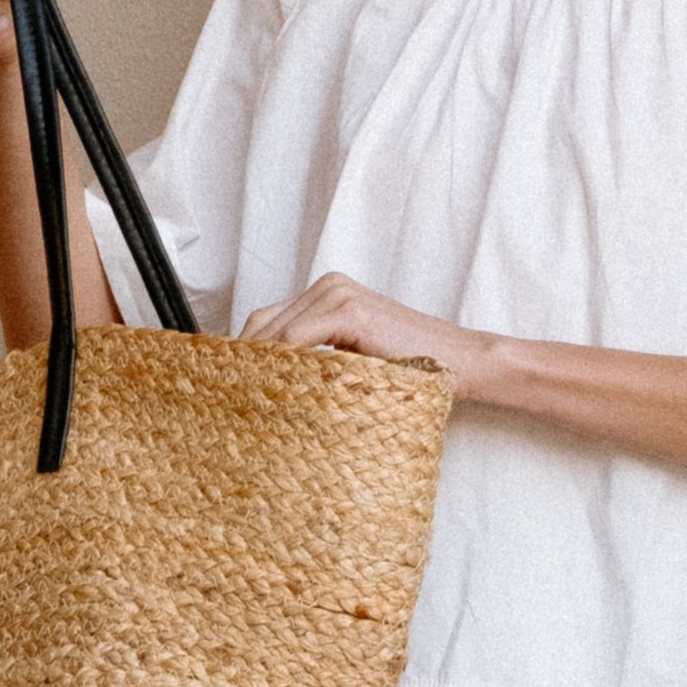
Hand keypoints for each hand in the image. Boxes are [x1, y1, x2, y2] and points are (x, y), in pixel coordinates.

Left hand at [239, 269, 492, 399]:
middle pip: (263, 324)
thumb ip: (316, 358)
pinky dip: (279, 365)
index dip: (244, 353)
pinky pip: (296, 341)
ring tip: (240, 401)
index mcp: (328, 292)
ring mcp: (337, 294)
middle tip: (225, 399)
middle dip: (241, 361)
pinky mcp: (347, 311)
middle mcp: (328, 285)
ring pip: (275, 334)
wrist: (461, 361)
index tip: (227, 386)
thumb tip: (268, 385)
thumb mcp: (353, 359)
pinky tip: (270, 391)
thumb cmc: (413, 367)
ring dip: (256, 368)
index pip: (267, 321)